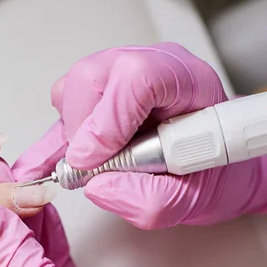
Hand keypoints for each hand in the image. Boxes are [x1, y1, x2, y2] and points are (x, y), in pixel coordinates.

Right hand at [12, 43, 266, 228]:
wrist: (214, 166)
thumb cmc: (211, 173)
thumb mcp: (192, 200)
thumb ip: (148, 199)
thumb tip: (97, 186)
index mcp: (187, 83)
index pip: (137, 78)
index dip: (108, 119)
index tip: (93, 160)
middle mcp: (151, 67)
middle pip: (93, 76)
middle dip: (80, 129)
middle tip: (88, 169)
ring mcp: (122, 75)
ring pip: (73, 87)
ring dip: (68, 133)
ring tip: (85, 167)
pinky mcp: (101, 93)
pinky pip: (64, 103)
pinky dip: (56, 138)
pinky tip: (52, 162)